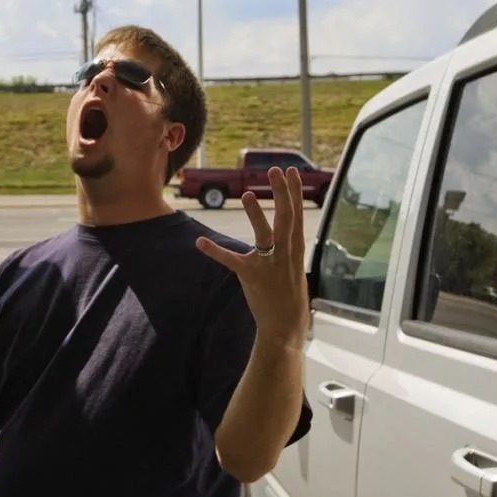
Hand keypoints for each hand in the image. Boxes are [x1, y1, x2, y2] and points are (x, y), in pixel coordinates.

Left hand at [196, 166, 308, 347]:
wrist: (286, 326)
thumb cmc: (290, 295)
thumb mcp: (295, 267)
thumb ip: (290, 248)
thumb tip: (288, 232)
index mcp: (296, 249)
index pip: (297, 215)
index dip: (294, 192)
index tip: (291, 172)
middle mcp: (285, 253)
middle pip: (286, 217)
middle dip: (281, 192)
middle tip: (274, 170)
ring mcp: (269, 264)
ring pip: (264, 234)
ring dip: (255, 215)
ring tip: (246, 194)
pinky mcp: (250, 276)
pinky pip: (230, 260)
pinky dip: (214, 251)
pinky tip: (200, 241)